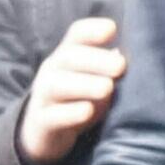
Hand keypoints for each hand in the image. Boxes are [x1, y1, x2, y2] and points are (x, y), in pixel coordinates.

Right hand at [17, 17, 125, 164]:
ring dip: (83, 85)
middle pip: (68, 57)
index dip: (93, 30)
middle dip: (95, 60)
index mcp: (68, 55)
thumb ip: (112, 68)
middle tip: (121, 67)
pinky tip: (87, 111)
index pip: (77, 34)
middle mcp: (52, 72)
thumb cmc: (80, 101)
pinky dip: (69, 114)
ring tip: (107, 88)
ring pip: (56, 86)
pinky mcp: (41, 123)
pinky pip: (51, 116)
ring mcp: (43, 98)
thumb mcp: (97, 80)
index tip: (113, 31)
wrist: (45, 134)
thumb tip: (124, 57)